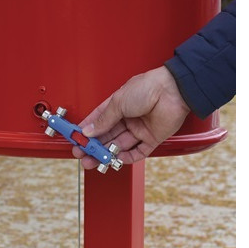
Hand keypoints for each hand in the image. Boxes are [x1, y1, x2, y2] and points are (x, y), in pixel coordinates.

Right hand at [72, 66, 189, 168]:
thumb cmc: (147, 87)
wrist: (173, 90)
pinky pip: (137, 152)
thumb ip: (103, 119)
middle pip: (107, 136)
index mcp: (118, 106)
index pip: (98, 121)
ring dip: (106, 153)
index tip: (75, 139)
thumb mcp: (118, 102)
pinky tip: (116, 160)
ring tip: (95, 160)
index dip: (86, 131)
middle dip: (93, 146)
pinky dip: (126, 158)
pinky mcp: (152, 138)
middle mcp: (128, 118)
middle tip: (82, 154)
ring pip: (119, 146)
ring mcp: (139, 129)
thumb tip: (89, 130)